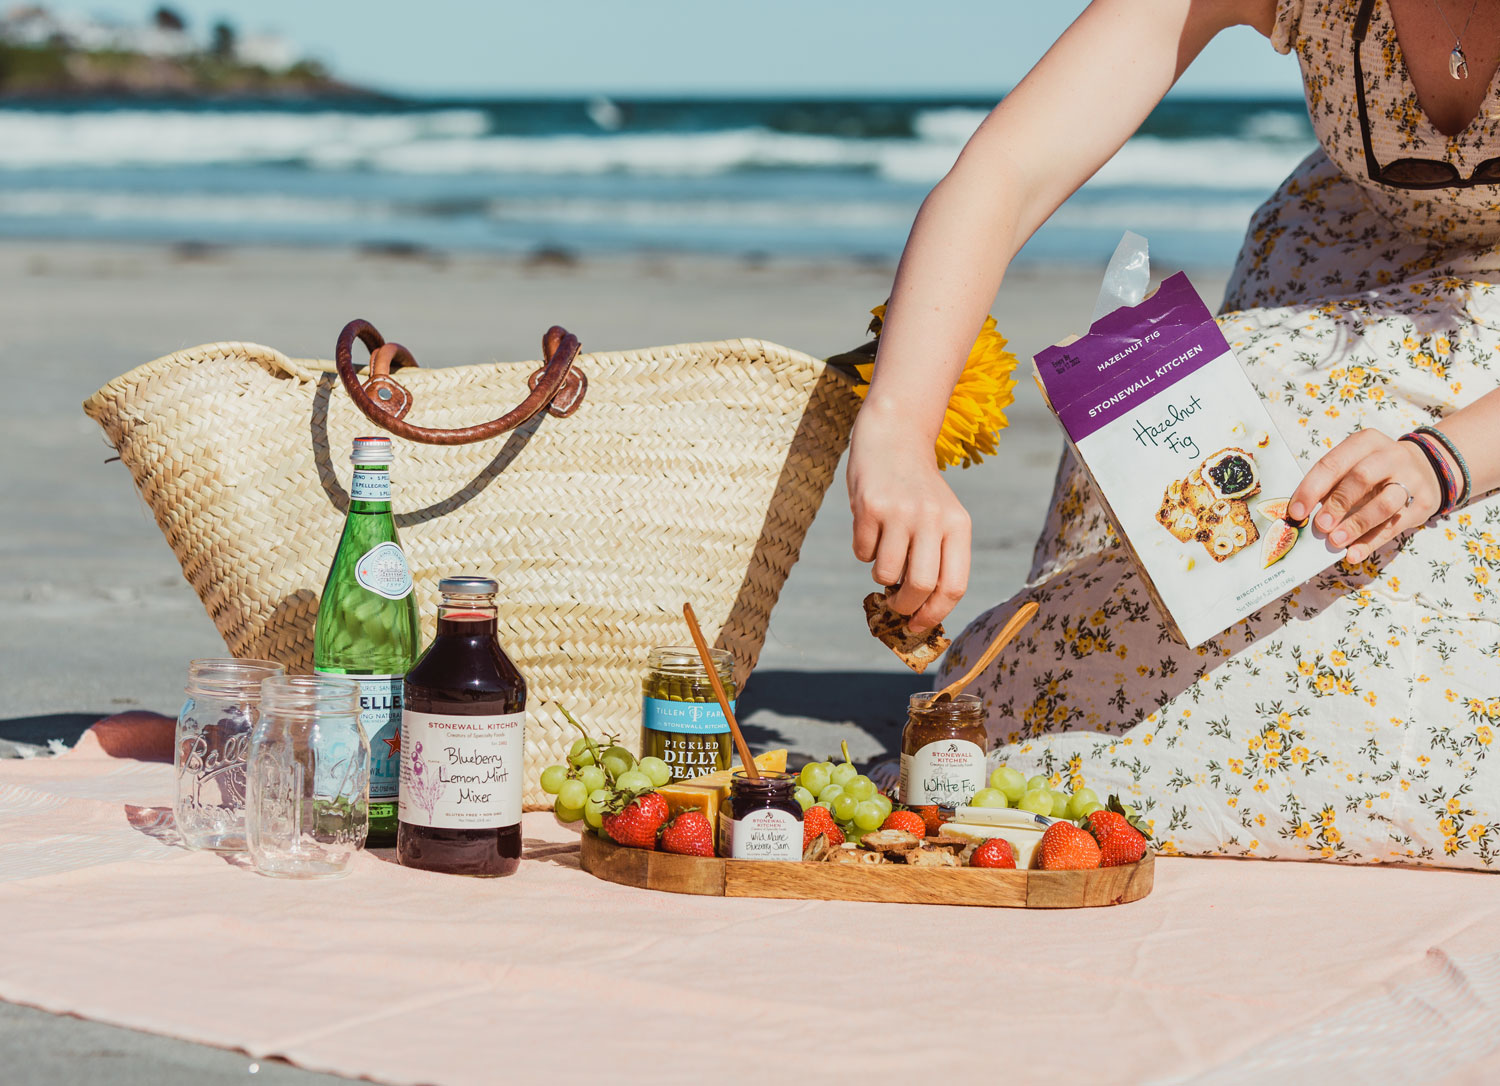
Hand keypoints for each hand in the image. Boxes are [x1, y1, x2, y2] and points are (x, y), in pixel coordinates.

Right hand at [848, 408, 970, 632]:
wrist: (893, 437)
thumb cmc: (917, 491)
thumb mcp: (941, 517)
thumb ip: (938, 559)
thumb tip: (920, 614)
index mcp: (959, 525)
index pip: (954, 585)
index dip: (935, 614)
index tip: (920, 626)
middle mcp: (933, 518)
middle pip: (921, 586)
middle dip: (905, 606)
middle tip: (896, 606)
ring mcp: (901, 512)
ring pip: (886, 574)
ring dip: (880, 576)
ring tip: (884, 554)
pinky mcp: (870, 506)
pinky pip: (863, 552)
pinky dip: (864, 551)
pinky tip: (870, 528)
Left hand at [1288, 429, 1442, 563]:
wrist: (1428, 466)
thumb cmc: (1377, 468)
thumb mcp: (1356, 463)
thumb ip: (1332, 484)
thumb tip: (1302, 515)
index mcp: (1366, 442)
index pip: (1334, 463)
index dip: (1312, 488)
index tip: (1296, 512)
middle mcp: (1391, 456)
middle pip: (1361, 479)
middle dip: (1337, 504)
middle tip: (1320, 525)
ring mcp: (1411, 480)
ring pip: (1384, 504)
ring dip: (1356, 525)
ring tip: (1335, 541)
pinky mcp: (1423, 504)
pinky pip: (1395, 526)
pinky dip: (1371, 542)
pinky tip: (1353, 554)